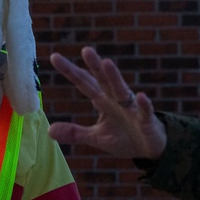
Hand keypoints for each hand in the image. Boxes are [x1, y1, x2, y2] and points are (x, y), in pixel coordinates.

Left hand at [48, 46, 166, 160]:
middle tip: (86, 50)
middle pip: (103, 80)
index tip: (55, 57)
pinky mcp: (146, 120)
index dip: (70, 71)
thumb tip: (49, 130)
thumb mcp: (96, 137)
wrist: (150, 149)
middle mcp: (116, 100)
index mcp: (103, 101)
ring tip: (106, 63)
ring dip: (114, 77)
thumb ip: (75, 132)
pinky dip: (143, 104)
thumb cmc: (124, 138)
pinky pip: (144, 111)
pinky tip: (140, 96)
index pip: (84, 83)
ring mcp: (131, 109)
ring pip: (121, 90)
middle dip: (95, 66)